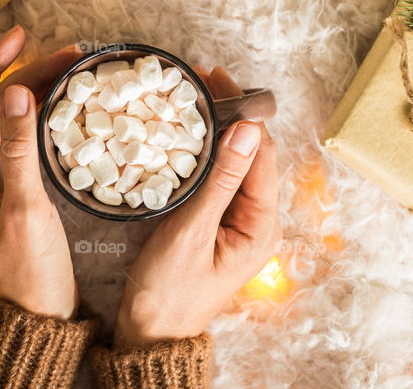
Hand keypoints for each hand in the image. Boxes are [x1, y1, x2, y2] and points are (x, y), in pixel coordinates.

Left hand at [0, 26, 82, 319]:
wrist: (38, 315)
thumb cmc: (29, 273)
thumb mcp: (27, 211)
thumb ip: (20, 152)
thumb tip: (18, 95)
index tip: (18, 37)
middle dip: (22, 73)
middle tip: (66, 53)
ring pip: (6, 118)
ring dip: (34, 90)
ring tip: (71, 69)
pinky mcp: (8, 183)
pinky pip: (19, 137)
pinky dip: (39, 115)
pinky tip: (62, 101)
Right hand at [114, 67, 281, 347]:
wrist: (151, 334)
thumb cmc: (169, 291)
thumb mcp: (191, 232)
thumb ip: (220, 180)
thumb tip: (246, 130)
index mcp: (260, 225)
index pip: (261, 154)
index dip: (242, 113)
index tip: (216, 79)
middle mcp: (257, 220)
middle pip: (251, 154)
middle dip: (230, 114)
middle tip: (200, 79)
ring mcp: (237, 222)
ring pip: (233, 163)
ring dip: (216, 130)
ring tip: (192, 97)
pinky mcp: (217, 223)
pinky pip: (218, 178)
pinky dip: (204, 152)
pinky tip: (185, 134)